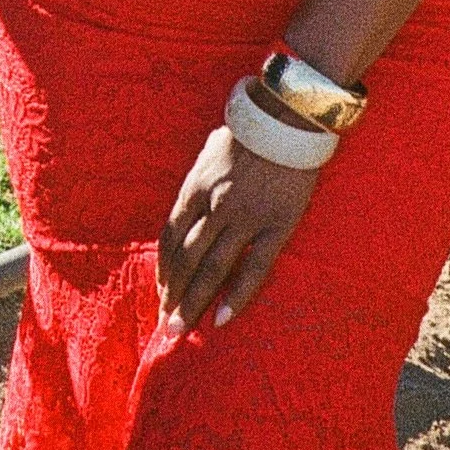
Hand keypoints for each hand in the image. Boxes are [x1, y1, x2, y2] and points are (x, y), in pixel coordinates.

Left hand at [156, 118, 319, 336]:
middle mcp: (215, 206)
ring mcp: (245, 218)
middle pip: (186, 259)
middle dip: (172, 295)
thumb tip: (186, 216)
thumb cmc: (248, 134)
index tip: (160, 292)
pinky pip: (254, 269)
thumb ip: (197, 187)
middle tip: (165, 324)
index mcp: (195, 188)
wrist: (289, 120)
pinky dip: (236, 296)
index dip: (163, 269)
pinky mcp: (277, 227)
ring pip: (212, 269)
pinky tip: (222, 318)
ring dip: (194, 301)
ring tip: (183, 329)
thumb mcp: (209, 154)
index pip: (170, 237)